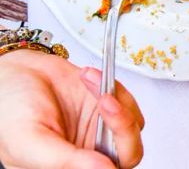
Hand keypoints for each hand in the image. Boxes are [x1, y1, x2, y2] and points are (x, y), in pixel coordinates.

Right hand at [0, 49, 144, 168]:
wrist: (14, 74)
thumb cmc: (9, 110)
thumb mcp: (29, 141)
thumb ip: (65, 161)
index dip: (111, 163)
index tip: (106, 139)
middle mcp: (87, 155)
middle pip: (128, 154)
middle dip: (122, 125)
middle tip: (104, 101)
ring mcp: (100, 131)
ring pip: (132, 125)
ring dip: (115, 99)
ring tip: (86, 81)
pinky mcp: (108, 107)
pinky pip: (127, 102)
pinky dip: (113, 86)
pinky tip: (88, 78)